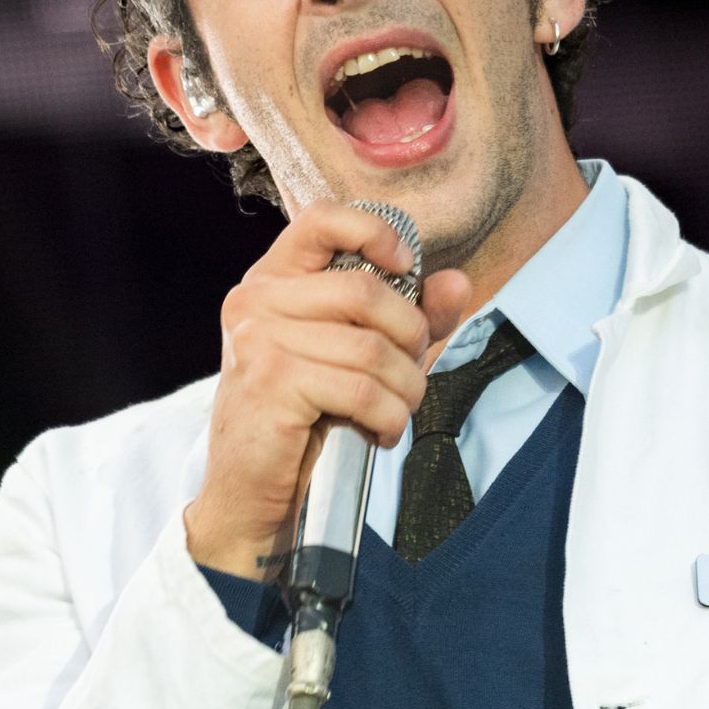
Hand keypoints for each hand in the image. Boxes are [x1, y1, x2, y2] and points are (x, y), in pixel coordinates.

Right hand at [183, 201, 470, 578]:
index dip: (374, 232)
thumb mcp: (357, 355)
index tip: (406, 266)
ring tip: (397, 411)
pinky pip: (362, 389)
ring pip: (371, 348)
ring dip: (405, 388)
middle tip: (410, 373)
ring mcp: (258, 339)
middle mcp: (256, 300)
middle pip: (366, 291)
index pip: (322, 219)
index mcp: (273, 280)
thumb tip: (457, 283)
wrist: (251, 490)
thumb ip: (407, 315)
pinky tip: (380, 433)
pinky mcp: (271, 382)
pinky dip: (389, 417)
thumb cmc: (305, 416)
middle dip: (409, 336)